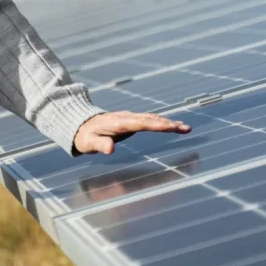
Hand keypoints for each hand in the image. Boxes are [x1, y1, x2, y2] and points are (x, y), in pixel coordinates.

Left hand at [73, 111, 190, 154]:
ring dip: (168, 122)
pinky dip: (162, 122)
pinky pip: (149, 120)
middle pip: (150, 119)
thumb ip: (99, 145)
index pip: (139, 123)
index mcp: (117, 123)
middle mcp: (126, 118)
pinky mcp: (131, 120)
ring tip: (185, 128)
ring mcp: (129, 118)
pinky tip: (173, 125)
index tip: (169, 126)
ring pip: (152, 118)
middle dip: (168, 124)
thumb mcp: (87, 143)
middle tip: (186, 128)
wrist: (80, 125)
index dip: (155, 124)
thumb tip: (110, 148)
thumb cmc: (84, 136)